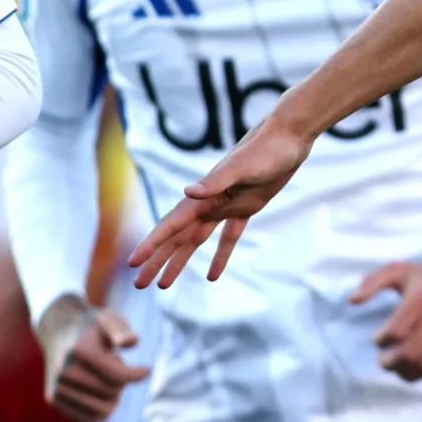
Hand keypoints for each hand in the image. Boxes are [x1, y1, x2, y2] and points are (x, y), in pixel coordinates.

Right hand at [35, 295, 149, 421]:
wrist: (59, 331)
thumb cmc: (92, 326)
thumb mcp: (110, 320)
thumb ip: (122, 330)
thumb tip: (131, 342)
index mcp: (80, 351)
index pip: (118, 375)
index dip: (138, 374)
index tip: (147, 369)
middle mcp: (65, 371)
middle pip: (112, 392)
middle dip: (122, 381)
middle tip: (114, 366)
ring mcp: (57, 387)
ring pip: (102, 410)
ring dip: (112, 397)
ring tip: (106, 379)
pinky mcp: (53, 399)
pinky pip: (88, 419)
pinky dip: (101, 409)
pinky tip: (99, 392)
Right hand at [128, 113, 314, 288]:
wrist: (288, 137)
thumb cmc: (266, 150)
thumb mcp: (243, 167)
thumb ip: (216, 181)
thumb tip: (188, 192)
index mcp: (204, 196)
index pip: (172, 225)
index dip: (152, 244)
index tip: (133, 262)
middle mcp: (209, 203)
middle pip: (177, 237)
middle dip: (157, 260)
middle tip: (139, 285)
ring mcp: (227, 206)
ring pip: (196, 239)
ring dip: (179, 261)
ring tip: (163, 284)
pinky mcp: (246, 207)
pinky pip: (228, 236)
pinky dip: (220, 255)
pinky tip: (212, 275)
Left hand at [350, 259, 421, 383]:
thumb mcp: (399, 270)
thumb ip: (372, 282)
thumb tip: (352, 301)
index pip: (394, 333)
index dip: (381, 341)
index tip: (379, 340)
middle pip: (409, 354)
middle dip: (390, 363)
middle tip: (385, 361)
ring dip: (409, 373)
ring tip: (403, 368)